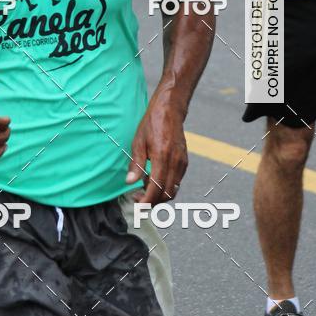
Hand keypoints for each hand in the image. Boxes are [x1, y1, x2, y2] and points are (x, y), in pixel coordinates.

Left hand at [126, 90, 187, 204]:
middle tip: (138, 199)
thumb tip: (130, 182)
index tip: (138, 205)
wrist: (169, 110)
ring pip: (174, 189)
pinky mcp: (185, 161)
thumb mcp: (138, 142)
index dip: (147, 200)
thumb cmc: (152, 124)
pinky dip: (166, 187)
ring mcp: (182, 162)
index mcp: (162, 157)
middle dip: (153, 202)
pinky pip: (177, 181)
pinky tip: (154, 181)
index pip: (156, 187)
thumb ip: (136, 164)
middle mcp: (175, 162)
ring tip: (144, 191)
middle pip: (167, 193)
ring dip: (160, 196)